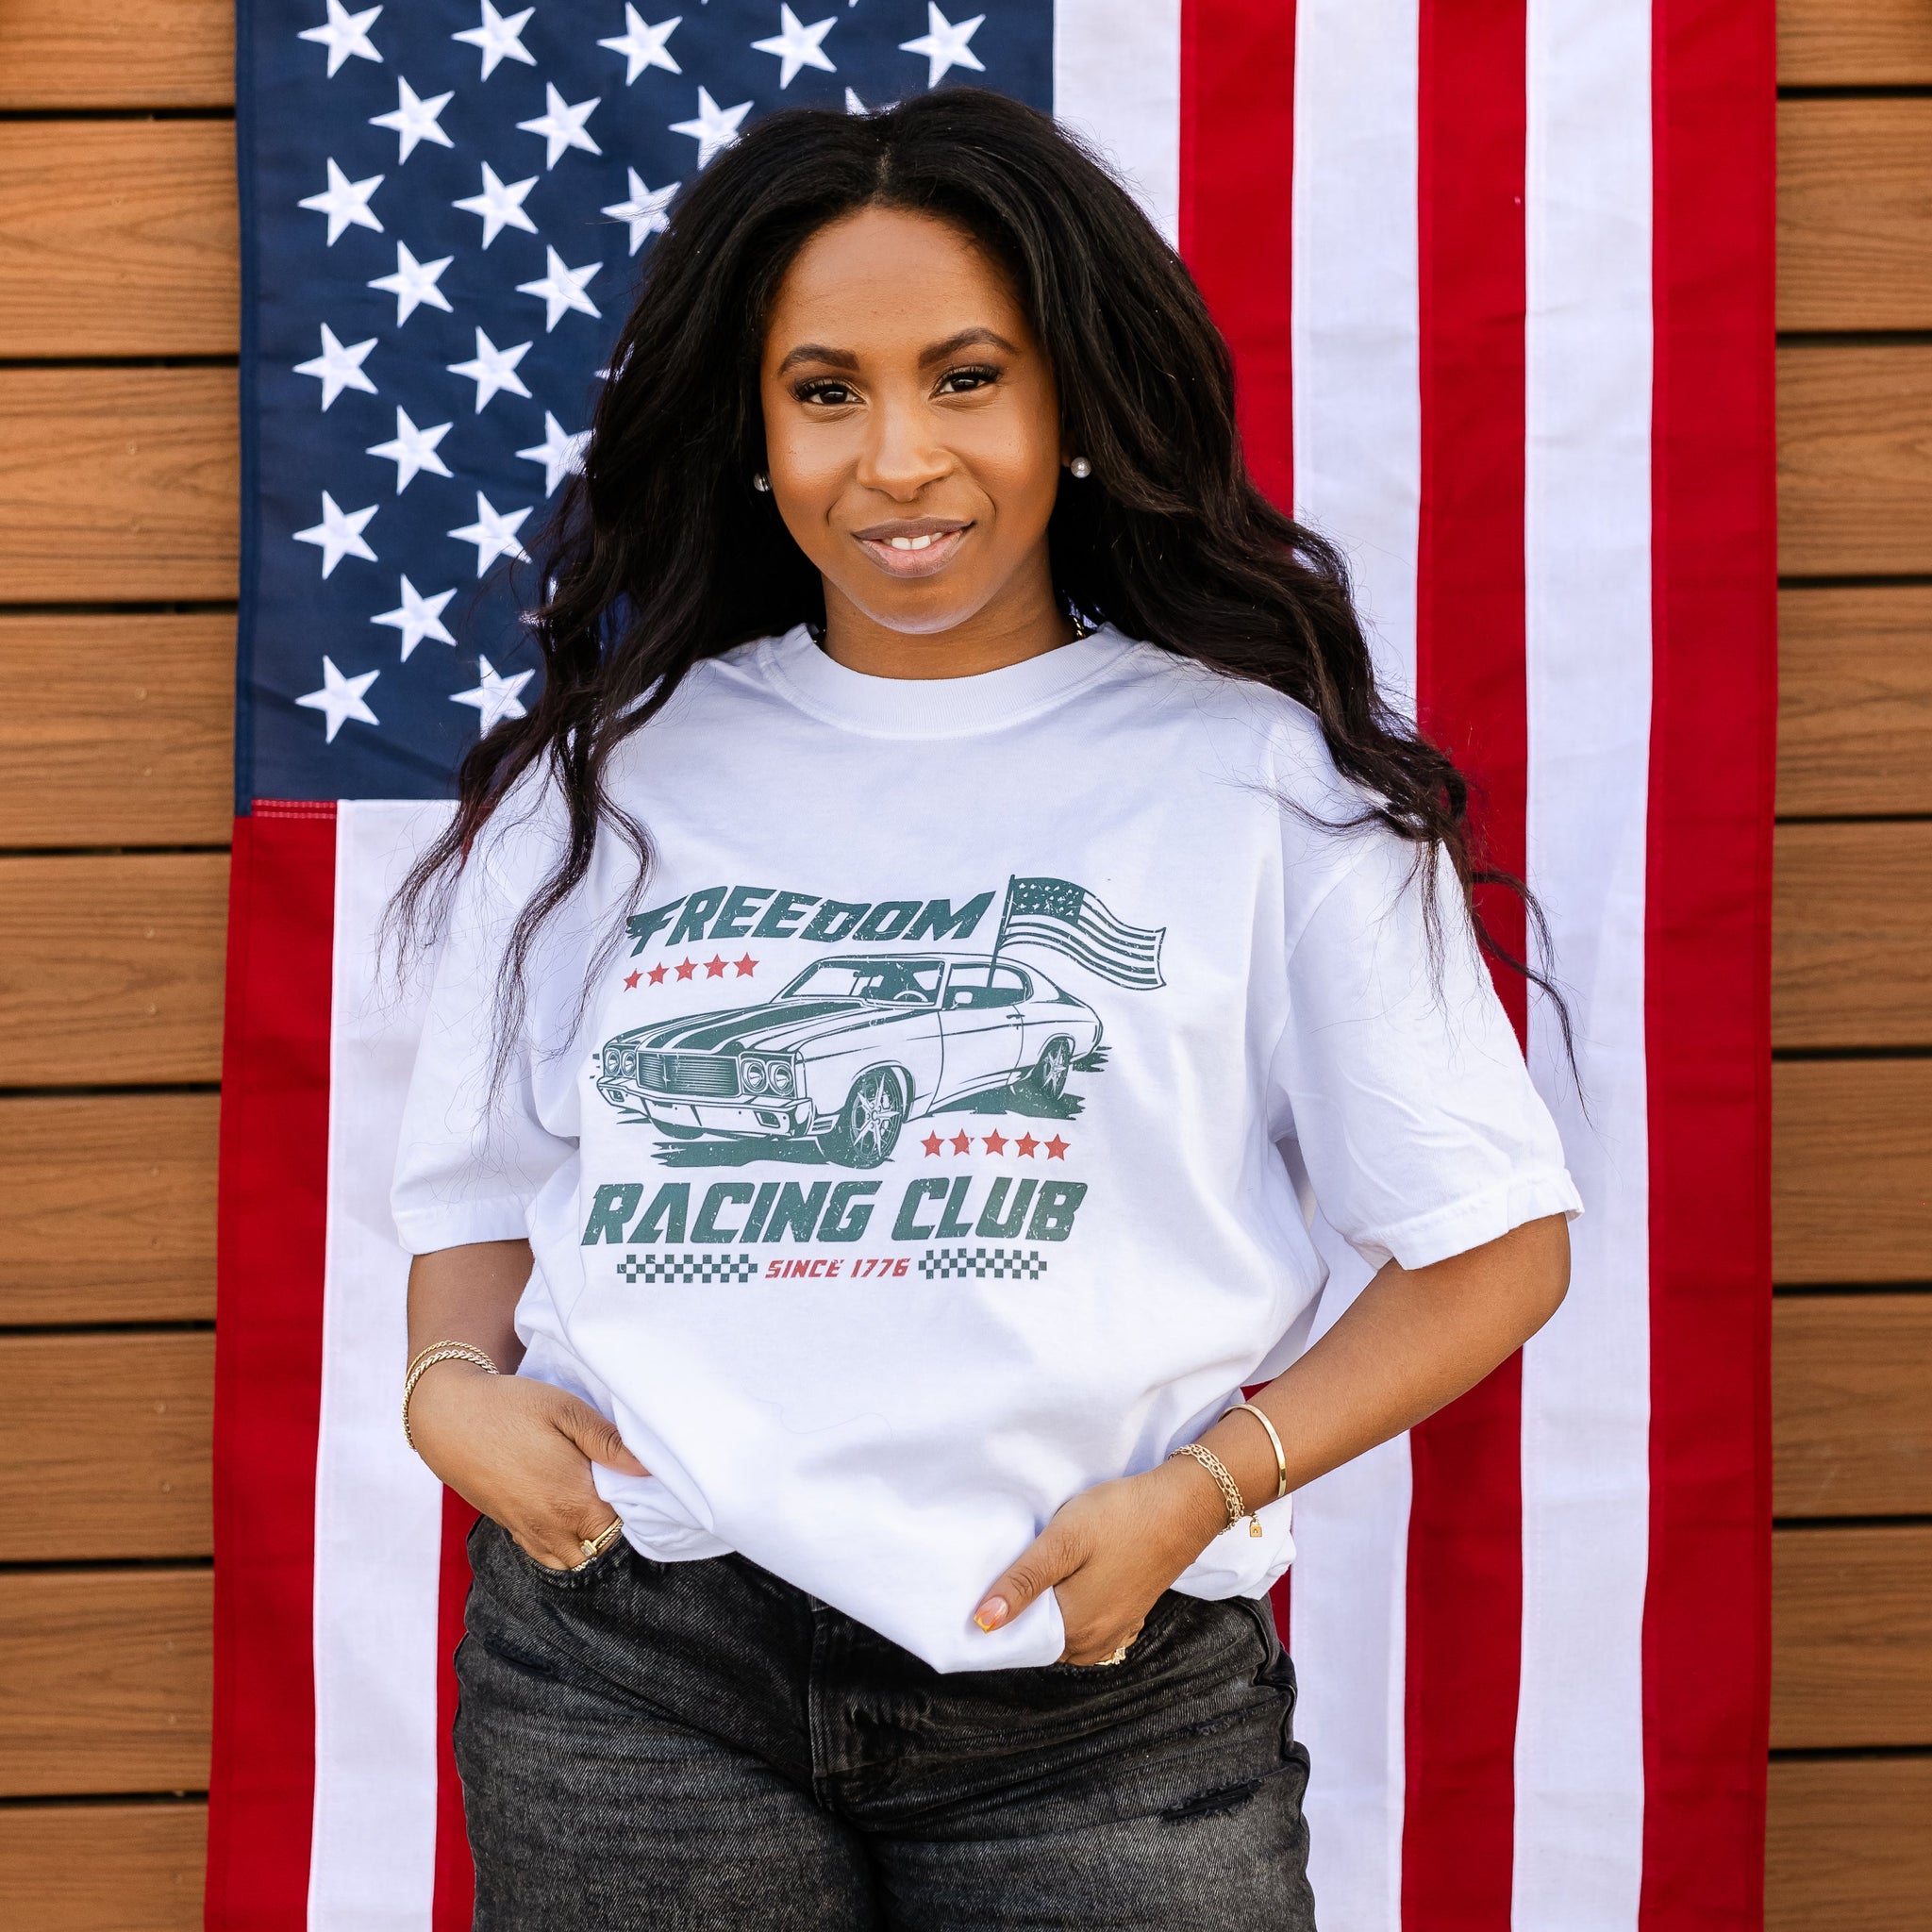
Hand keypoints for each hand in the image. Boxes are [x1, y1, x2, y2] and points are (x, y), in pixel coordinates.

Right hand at [408, 1363, 648, 1569]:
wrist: (448, 1417)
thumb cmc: (511, 1407)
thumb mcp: (566, 1410)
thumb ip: (608, 1441)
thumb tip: (648, 1467)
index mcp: (572, 1500)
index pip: (622, 1528)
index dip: (637, 1510)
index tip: (641, 1485)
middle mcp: (551, 1526)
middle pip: (601, 1549)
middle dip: (616, 1528)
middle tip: (621, 1492)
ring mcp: (528, 1531)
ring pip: (574, 1560)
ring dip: (591, 1541)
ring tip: (597, 1505)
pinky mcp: (510, 1527)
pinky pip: (546, 1557)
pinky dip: (565, 1547)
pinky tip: (570, 1518)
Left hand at [973, 1457, 1228, 1663]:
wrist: (1182, 1507)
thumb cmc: (1120, 1519)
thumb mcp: (1062, 1542)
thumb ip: (1023, 1583)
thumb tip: (983, 1623)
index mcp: (1074, 1630)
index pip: (1019, 1638)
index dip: (1001, 1613)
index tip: (989, 1584)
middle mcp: (1095, 1643)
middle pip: (1042, 1637)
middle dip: (1026, 1611)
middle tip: (1015, 1569)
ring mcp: (1116, 1632)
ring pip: (1065, 1632)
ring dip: (1051, 1609)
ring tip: (1044, 1571)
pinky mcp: (1129, 1617)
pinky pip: (1089, 1625)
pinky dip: (1075, 1608)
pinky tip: (1074, 1579)